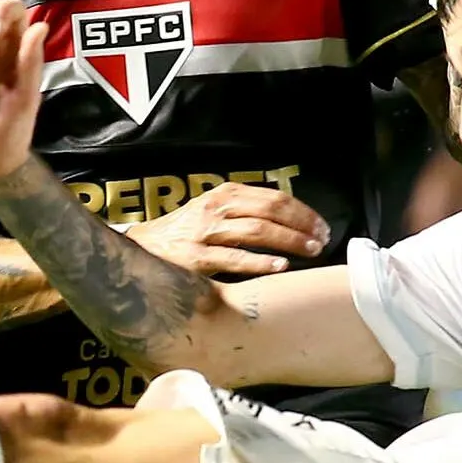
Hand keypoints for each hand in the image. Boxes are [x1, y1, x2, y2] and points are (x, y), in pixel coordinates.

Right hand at [128, 183, 328, 277]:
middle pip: (270, 211)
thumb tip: (289, 224)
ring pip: (256, 231)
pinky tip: (280, 267)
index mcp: (223, 194)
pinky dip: (260, 262)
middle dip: (301, 225)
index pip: (273, 198)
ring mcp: (204, 233)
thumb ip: (244, 213)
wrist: (140, 250)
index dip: (302, 211)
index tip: (321, 226)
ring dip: (289, 241)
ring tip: (310, 251)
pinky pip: (233, 258)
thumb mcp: (212, 213)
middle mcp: (215, 209)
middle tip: (321, 240)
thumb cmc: (183, 234)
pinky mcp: (195, 258)